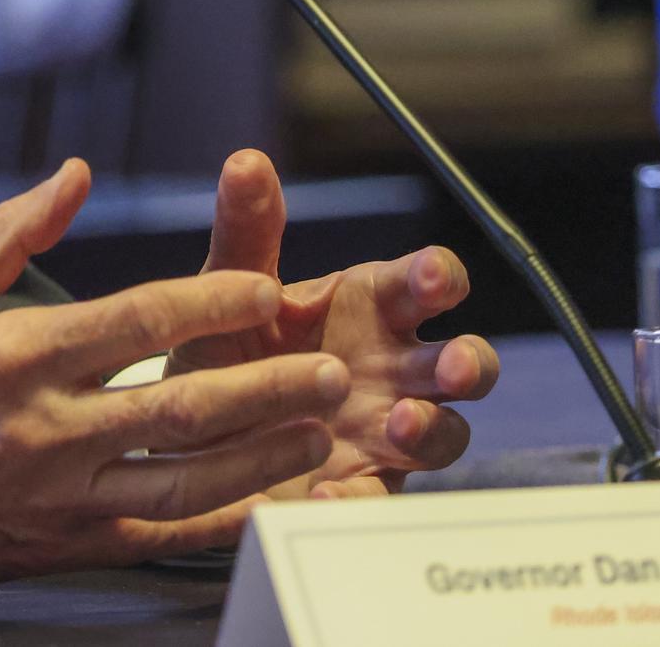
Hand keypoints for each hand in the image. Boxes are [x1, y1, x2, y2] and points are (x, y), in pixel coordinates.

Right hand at [0, 161, 348, 588]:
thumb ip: (13, 232)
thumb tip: (75, 177)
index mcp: (13, 353)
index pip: (137, 320)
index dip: (211, 301)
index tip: (263, 288)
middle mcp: (44, 426)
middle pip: (182, 402)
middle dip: (267, 385)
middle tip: (325, 369)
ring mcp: (57, 493)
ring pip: (185, 477)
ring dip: (262, 455)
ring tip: (318, 432)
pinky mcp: (60, 543)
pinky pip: (159, 535)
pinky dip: (221, 522)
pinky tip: (265, 505)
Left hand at [170, 149, 500, 495]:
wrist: (190, 427)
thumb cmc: (231, 345)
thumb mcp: (228, 288)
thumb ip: (244, 231)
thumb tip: (245, 160)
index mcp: (367, 307)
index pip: (424, 282)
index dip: (437, 277)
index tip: (432, 278)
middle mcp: (391, 369)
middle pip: (463, 363)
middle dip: (469, 362)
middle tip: (452, 366)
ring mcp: (385, 432)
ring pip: (445, 433)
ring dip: (431, 428)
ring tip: (397, 425)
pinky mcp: (358, 486)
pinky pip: (378, 500)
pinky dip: (361, 498)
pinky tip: (331, 493)